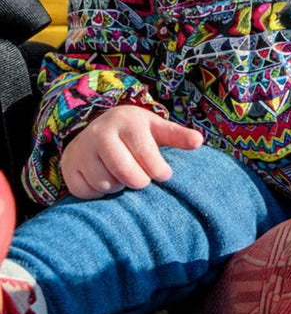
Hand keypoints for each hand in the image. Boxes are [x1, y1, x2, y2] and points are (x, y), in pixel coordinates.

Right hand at [61, 105, 203, 199]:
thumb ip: (178, 136)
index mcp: (127, 122)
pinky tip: (105, 178)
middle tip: (142, 178)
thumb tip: (199, 141)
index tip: (165, 175)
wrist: (97, 128)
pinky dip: (99, 192)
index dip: (158, 170)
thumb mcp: (157, 129)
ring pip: (107, 185)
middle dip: (139, 181)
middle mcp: (100, 133)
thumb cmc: (136, 133)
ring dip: (119, 186)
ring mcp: (81, 150)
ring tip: (123, 173)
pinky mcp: (68, 167)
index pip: (146, 154)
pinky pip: (87, 192)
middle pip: (126, 174)